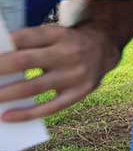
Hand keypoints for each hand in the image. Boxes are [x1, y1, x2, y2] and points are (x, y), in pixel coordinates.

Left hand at [0, 24, 117, 118]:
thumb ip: (27, 44)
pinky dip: (26, 113)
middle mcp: (69, 52)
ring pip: (33, 87)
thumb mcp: (51, 35)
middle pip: (24, 61)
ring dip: (4, 94)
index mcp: (58, 33)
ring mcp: (76, 74)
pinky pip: (50, 107)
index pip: (22, 38)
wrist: (104, 48)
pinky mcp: (80, 92)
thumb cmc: (65, 42)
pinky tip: (7, 116)